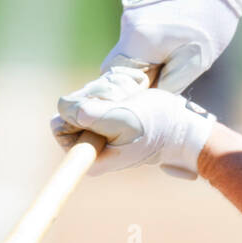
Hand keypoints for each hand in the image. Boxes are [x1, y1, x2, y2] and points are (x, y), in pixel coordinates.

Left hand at [52, 65, 216, 178]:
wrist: (182, 127)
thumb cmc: (156, 126)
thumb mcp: (121, 119)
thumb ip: (90, 114)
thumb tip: (62, 107)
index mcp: (87, 155)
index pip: (60, 125)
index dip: (78, 108)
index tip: (105, 108)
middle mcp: (89, 145)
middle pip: (73, 107)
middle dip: (97, 95)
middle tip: (123, 100)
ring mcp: (100, 130)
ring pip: (88, 96)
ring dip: (110, 89)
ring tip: (132, 98)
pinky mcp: (110, 117)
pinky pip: (101, 93)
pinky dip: (115, 88)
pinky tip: (133, 93)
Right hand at [100, 0, 241, 92]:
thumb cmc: (213, 18)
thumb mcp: (197, 60)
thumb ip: (168, 84)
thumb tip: (150, 98)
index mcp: (138, 38)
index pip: (119, 78)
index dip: (131, 93)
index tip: (147, 102)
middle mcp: (128, 22)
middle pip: (120, 64)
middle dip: (137, 79)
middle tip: (163, 83)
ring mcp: (131, 10)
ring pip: (129, 49)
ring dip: (146, 60)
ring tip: (175, 58)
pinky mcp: (139, 3)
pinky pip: (137, 34)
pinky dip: (149, 45)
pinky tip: (174, 41)